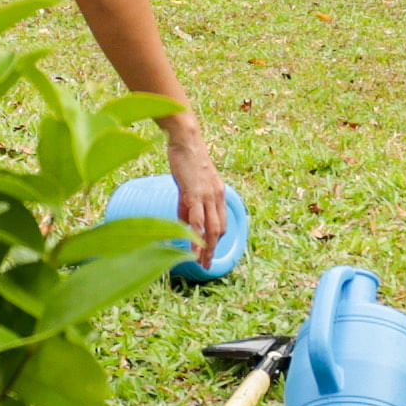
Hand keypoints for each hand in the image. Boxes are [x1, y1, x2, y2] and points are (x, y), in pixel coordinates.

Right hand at [164, 119, 231, 265]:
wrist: (186, 139)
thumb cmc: (186, 158)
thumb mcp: (191, 183)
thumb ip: (188, 203)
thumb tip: (184, 222)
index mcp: (219, 193)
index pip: (221, 222)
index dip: (216, 239)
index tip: (209, 252)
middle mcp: (217, 196)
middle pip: (219, 229)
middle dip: (213, 250)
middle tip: (207, 265)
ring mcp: (207, 195)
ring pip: (211, 228)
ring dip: (206, 248)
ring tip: (201, 263)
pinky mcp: (195, 193)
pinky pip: (197, 219)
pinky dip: (196, 235)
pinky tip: (192, 246)